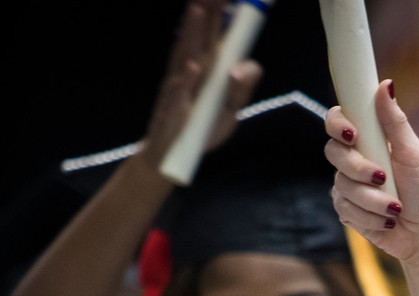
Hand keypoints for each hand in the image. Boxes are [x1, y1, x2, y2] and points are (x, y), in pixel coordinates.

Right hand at [139, 1, 261, 169]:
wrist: (173, 158)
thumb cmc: (203, 128)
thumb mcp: (232, 109)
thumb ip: (243, 87)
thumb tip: (245, 65)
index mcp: (206, 68)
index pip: (213, 34)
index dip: (217, 13)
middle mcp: (190, 71)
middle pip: (198, 37)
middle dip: (205, 12)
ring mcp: (179, 89)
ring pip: (185, 57)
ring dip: (192, 34)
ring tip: (199, 9)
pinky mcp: (173, 112)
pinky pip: (178, 95)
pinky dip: (185, 82)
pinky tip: (194, 68)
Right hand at [325, 85, 418, 263]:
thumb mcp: (413, 154)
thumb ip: (395, 122)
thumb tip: (385, 85)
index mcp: (368, 140)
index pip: (337, 121)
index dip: (338, 124)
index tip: (353, 134)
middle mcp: (353, 160)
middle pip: (333, 152)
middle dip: (358, 168)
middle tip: (382, 178)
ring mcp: (347, 185)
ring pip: (342, 185)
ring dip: (372, 200)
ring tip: (395, 207)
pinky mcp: (346, 210)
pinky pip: (345, 209)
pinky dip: (369, 216)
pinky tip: (386, 220)